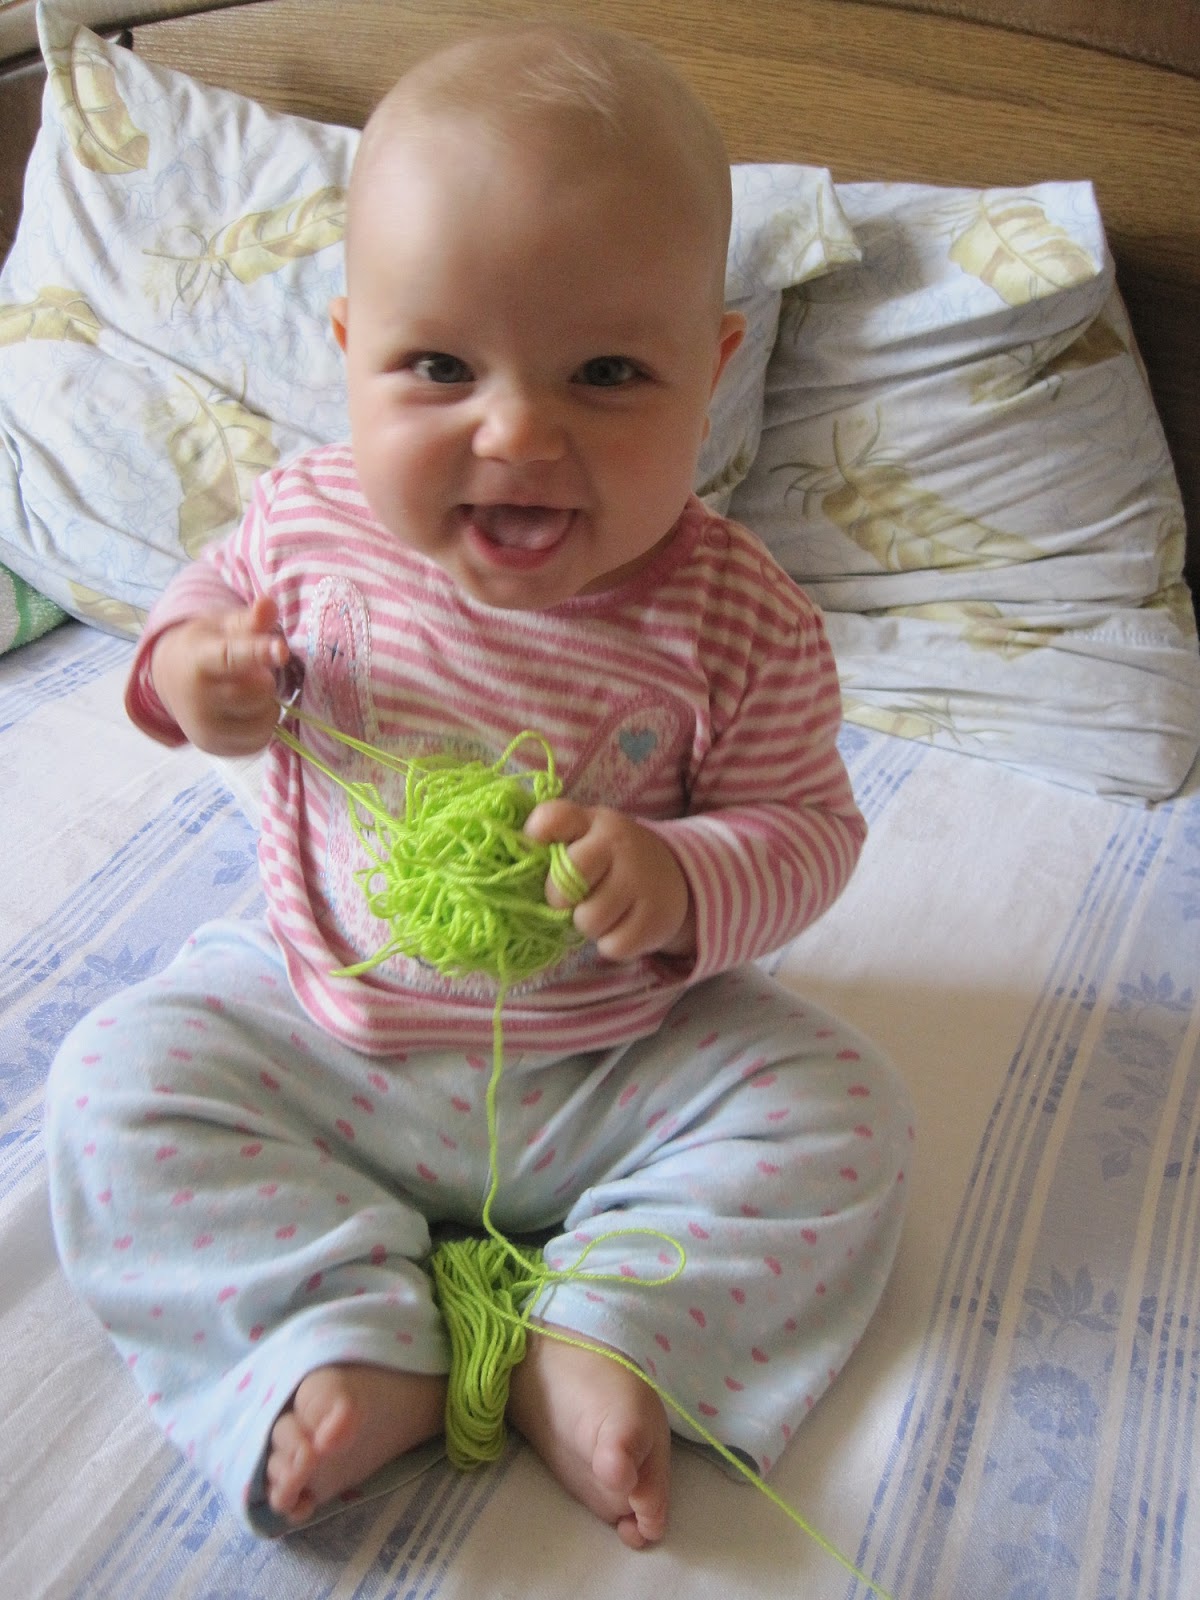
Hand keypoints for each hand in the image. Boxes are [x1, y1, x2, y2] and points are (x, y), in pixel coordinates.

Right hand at [150, 594, 289, 755]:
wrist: (171, 681)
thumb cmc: (205, 649)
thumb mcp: (222, 628)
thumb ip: (249, 621)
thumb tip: (269, 604)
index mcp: (197, 660)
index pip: (230, 658)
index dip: (258, 653)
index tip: (281, 650)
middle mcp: (196, 698)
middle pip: (258, 691)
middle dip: (265, 679)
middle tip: (252, 672)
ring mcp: (204, 728)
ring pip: (264, 719)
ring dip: (267, 704)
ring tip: (248, 692)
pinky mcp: (216, 748)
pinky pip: (261, 740)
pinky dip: (263, 726)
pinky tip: (247, 712)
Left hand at [524, 800, 694, 962]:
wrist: (675, 878)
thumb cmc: (610, 861)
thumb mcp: (586, 836)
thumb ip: (553, 840)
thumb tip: (514, 862)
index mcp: (592, 821)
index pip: (552, 818)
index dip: (536, 836)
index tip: (538, 851)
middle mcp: (618, 844)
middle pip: (566, 881)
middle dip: (559, 899)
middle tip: (571, 899)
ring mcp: (640, 880)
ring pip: (588, 920)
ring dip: (588, 925)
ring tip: (602, 912)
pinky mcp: (655, 917)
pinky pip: (613, 945)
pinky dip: (612, 944)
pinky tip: (622, 925)